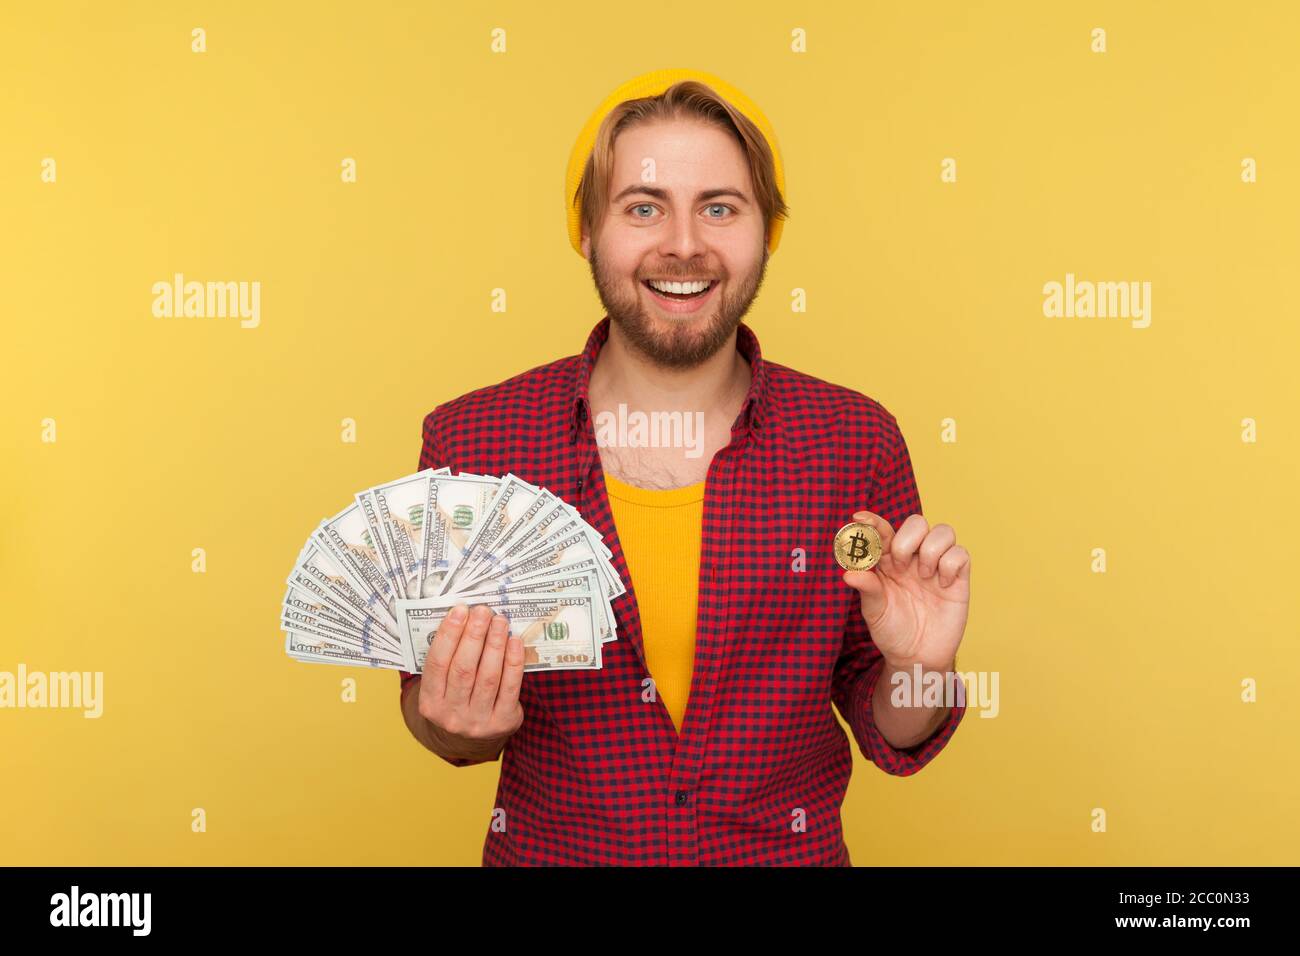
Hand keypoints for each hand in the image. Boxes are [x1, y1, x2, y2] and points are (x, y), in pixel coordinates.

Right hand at [417, 604, 524, 756]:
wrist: (470, 739)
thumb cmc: (456, 698)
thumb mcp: (441, 686)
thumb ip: (447, 657)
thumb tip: (464, 617)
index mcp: (430, 702)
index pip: (437, 664)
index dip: (449, 635)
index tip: (460, 610)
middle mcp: (451, 715)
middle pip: (463, 669)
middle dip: (474, 636)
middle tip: (483, 611)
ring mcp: (477, 721)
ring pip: (488, 677)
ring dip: (495, 644)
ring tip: (500, 621)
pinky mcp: (502, 722)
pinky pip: (510, 687)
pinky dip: (513, 662)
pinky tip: (515, 642)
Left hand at [841, 512, 969, 671]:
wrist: (917, 657)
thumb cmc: (892, 631)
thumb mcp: (874, 612)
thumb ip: (866, 589)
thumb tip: (848, 573)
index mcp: (888, 561)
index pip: (883, 531)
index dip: (872, 521)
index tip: (858, 518)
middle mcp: (913, 558)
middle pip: (917, 522)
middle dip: (906, 539)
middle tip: (898, 566)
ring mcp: (936, 566)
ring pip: (943, 531)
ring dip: (930, 549)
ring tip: (923, 576)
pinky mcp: (958, 579)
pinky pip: (961, 554)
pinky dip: (950, 564)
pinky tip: (942, 585)